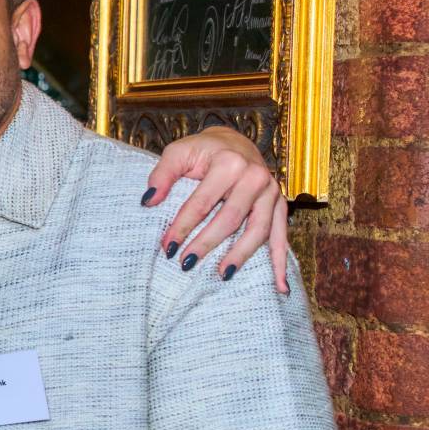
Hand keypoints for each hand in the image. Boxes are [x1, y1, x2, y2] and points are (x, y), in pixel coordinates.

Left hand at [143, 129, 288, 291]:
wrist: (235, 142)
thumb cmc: (203, 150)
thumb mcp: (178, 152)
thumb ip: (162, 174)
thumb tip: (148, 201)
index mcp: (230, 163)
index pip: (202, 202)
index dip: (183, 227)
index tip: (167, 248)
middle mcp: (255, 177)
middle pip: (230, 219)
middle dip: (207, 244)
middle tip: (186, 264)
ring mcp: (272, 192)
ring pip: (259, 230)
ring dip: (241, 255)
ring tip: (223, 274)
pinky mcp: (280, 204)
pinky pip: (281, 235)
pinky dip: (280, 261)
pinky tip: (280, 286)